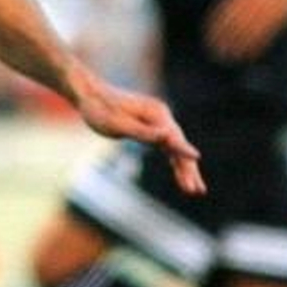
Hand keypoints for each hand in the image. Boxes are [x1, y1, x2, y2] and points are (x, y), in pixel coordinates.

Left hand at [70, 68, 204, 194]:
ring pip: (175, 148)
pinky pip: (167, 147)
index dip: (184, 151)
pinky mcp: (151, 127)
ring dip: (185, 168)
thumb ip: (142, 132)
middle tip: (197, 191)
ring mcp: (157, 121)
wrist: (89, 95)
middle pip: (179, 145)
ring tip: (194, 190)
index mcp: (155, 113)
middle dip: (188, 168)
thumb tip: (166, 137)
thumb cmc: (99, 109)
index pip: (174, 137)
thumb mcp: (117, 124)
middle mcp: (160, 115)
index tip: (197, 159)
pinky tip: (181, 175)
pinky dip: (175, 161)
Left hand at [203, 0, 286, 62]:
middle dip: (224, 40)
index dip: (215, 27)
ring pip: (248, 34)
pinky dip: (255, 47)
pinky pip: (264, 36)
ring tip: (228, 56)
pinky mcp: (275, 22)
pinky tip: (248, 55)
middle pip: (235, 27)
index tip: (208, 35)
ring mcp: (265, 16)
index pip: (226, 14)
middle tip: (214, 50)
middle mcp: (253, 7)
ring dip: (237, 47)